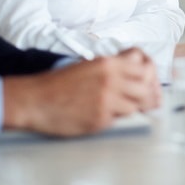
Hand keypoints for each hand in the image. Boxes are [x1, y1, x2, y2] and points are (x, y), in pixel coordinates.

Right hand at [2, 48, 159, 136]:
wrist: (34, 100)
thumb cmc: (59, 84)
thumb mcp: (88, 66)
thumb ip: (113, 69)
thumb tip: (137, 77)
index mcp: (108, 64)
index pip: (145, 68)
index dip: (150, 76)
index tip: (150, 84)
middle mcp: (110, 80)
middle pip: (146, 88)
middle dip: (147, 96)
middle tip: (145, 102)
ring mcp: (106, 101)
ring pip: (135, 107)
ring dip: (131, 109)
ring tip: (119, 109)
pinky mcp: (99, 120)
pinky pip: (118, 121)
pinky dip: (114, 119)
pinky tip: (101, 116)